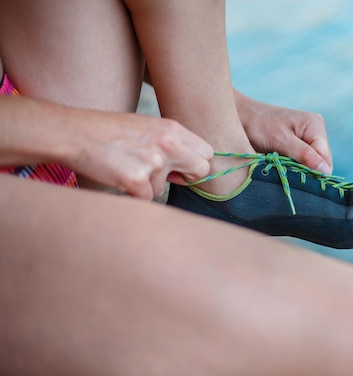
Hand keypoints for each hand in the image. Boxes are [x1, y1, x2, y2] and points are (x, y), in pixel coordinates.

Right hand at [67, 110, 212, 199]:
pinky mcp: (136, 179)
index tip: (185, 169)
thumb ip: (172, 144)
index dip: (197, 163)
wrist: (73, 133)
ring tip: (126, 167)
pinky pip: (145, 198)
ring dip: (148, 185)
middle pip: (202, 169)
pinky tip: (118, 177)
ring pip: (165, 188)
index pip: (207, 151)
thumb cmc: (108, 131)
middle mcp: (168, 143)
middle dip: (189, 178)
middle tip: (169, 177)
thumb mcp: (147, 127)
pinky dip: (132, 194)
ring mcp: (153, 162)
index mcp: (172, 128)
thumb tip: (190, 169)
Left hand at [234, 90, 332, 173]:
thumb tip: (326, 171)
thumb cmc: (258, 125)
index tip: (297, 179)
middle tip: (288, 175)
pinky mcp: (298, 145)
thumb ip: (304, 155)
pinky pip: (303, 162)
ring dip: (300, 170)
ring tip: (284, 169)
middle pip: (321, 162)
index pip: (325, 159)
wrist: (240, 116)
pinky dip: (294, 168)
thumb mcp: (281, 141)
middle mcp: (315, 131)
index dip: (315, 172)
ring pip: (312, 164)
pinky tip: (283, 167)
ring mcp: (307, 138)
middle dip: (308, 171)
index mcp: (315, 125)